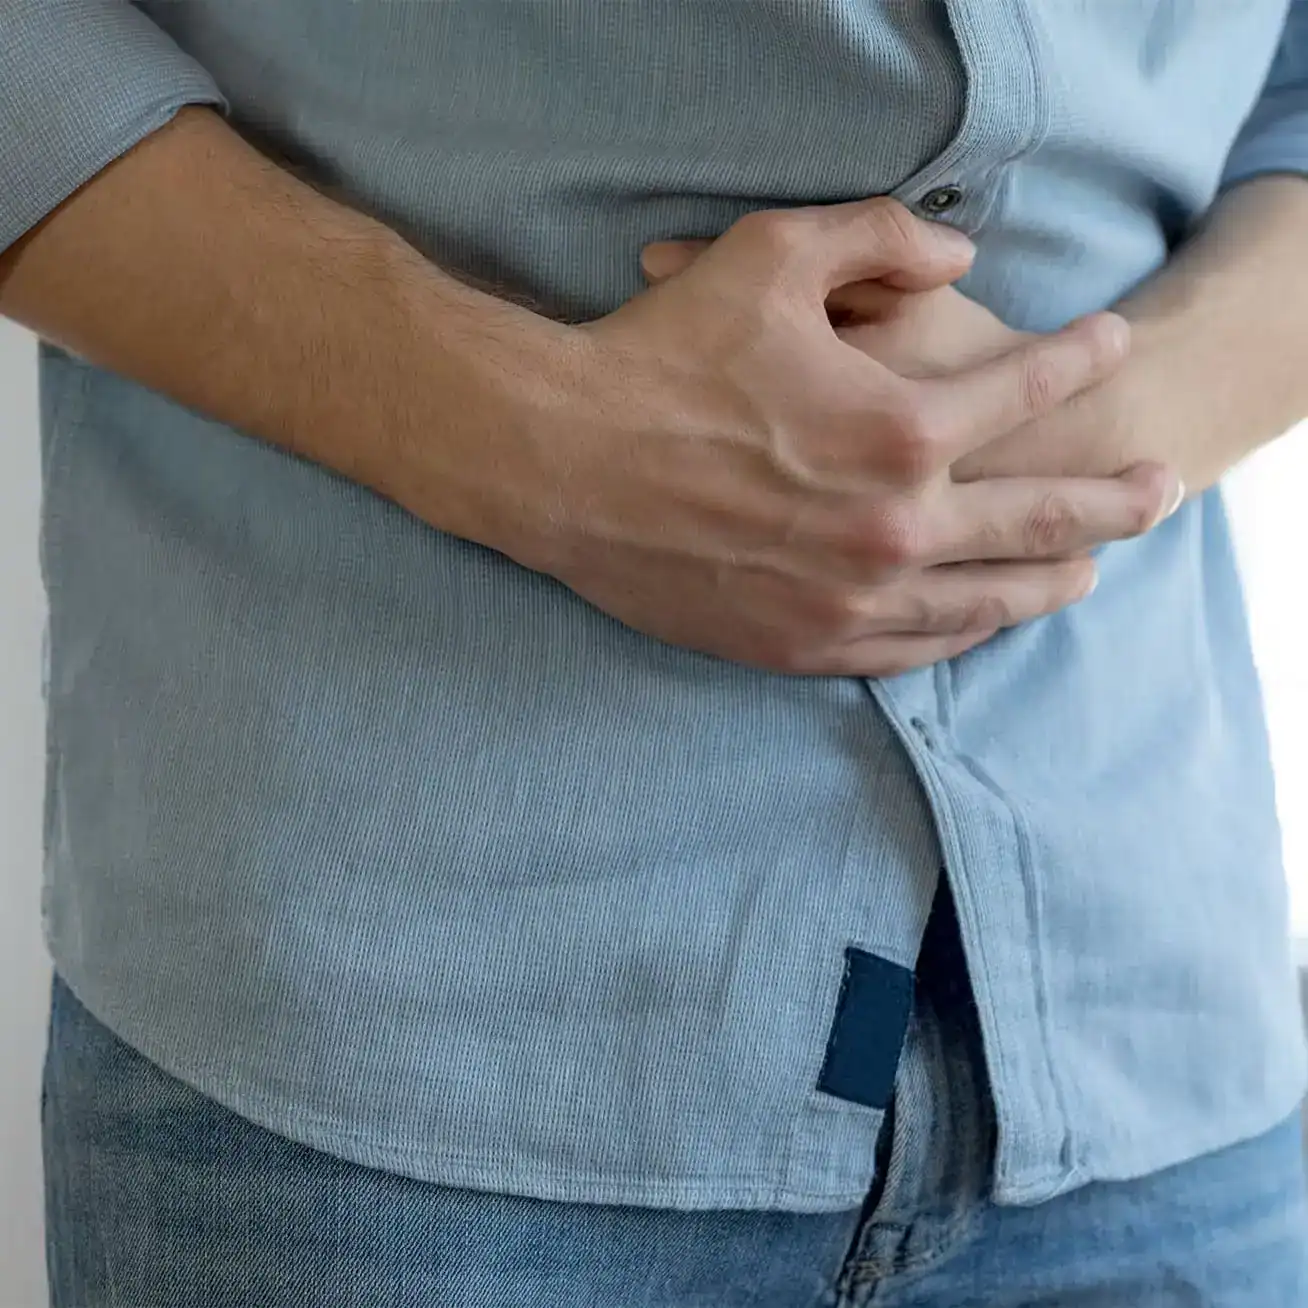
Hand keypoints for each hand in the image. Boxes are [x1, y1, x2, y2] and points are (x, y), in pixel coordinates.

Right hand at [500, 200, 1173, 678]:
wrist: (557, 463)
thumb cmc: (656, 356)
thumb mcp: (769, 257)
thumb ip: (881, 241)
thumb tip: (962, 262)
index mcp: (899, 429)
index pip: (1028, 393)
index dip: (1080, 359)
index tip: (1111, 342)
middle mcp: (892, 529)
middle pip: (1040, 518)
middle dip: (1113, 499)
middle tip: (1159, 492)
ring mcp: (849, 599)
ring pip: (986, 601)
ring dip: (1052, 582)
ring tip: (1091, 572)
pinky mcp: (800, 645)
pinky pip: (910, 652)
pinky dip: (961, 634)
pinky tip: (982, 622)